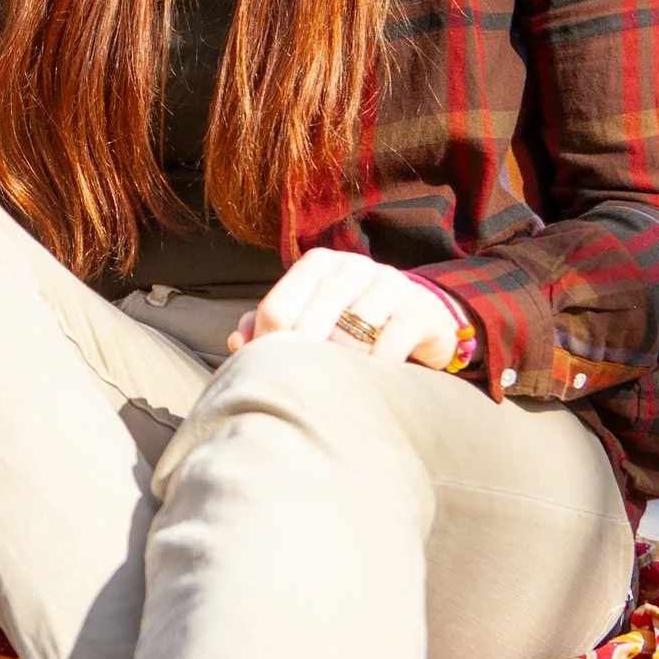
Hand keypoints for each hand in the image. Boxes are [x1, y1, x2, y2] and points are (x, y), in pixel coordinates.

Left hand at [227, 248, 465, 369]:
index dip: (267, 349)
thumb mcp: (311, 314)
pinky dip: (373, 372)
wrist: (421, 314)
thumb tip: (237, 340)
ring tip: (333, 391)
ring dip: (339, 370)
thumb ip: (270, 325)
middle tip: (301, 393)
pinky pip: (387, 348)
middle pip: (310, 326)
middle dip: (302, 364)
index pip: (276, 310)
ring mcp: (388, 283)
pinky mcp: (419, 308)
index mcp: (317, 265)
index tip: (271, 376)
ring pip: (349, 337)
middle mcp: (351, 266)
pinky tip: (368, 384)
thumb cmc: (351, 319)